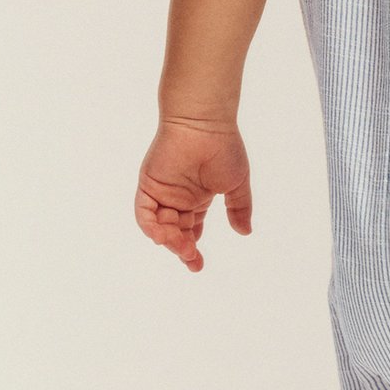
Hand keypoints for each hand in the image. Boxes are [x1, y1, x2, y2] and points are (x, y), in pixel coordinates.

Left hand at [134, 118, 252, 272]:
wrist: (205, 124)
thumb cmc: (223, 147)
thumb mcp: (236, 184)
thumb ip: (239, 208)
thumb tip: (245, 232)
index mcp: (197, 198)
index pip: (191, 230)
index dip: (193, 248)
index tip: (197, 264)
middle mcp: (178, 198)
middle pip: (176, 232)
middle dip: (182, 249)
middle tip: (192, 260)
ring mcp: (162, 192)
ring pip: (159, 226)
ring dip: (169, 241)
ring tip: (183, 248)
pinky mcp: (149, 185)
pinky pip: (144, 213)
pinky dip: (151, 227)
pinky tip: (162, 237)